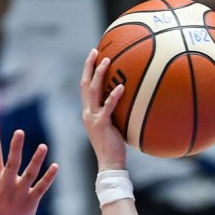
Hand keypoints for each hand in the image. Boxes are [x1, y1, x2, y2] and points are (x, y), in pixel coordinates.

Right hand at [0, 120, 58, 214]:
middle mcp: (5, 185)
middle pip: (11, 163)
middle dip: (15, 147)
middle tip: (19, 132)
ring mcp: (18, 194)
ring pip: (29, 174)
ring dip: (36, 160)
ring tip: (43, 146)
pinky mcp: (30, 202)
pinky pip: (41, 187)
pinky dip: (48, 177)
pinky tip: (56, 166)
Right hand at [80, 49, 127, 170]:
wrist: (109, 163)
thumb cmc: (114, 146)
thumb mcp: (113, 125)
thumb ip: (116, 111)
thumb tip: (130, 98)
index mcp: (88, 112)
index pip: (85, 88)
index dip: (88, 71)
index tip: (93, 56)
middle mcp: (87, 113)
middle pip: (85, 85)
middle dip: (89, 66)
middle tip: (94, 51)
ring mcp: (93, 118)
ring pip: (93, 91)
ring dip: (99, 74)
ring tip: (107, 60)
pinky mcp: (101, 124)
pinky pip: (107, 107)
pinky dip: (113, 96)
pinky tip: (121, 86)